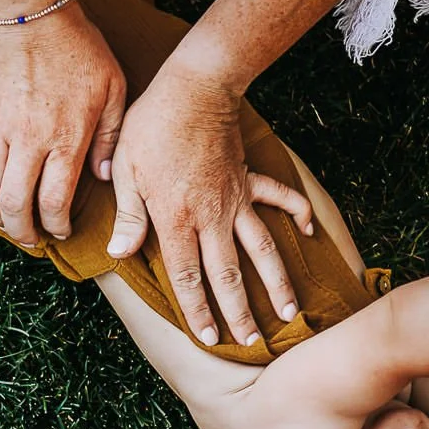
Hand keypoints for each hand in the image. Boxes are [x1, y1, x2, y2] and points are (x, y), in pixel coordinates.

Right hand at [0, 1, 127, 244]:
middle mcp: (29, 141)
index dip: (57, 226)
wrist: (29, 11)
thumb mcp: (113, 89)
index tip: (62, 232)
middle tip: (32, 240)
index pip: (54, 202)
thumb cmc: (78, 48)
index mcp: (65, 139)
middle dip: (24, 232)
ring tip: (9, 225)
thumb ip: (111, 137)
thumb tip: (104, 177)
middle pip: (16, 205)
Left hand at [106, 61, 303, 346]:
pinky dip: (297, 214)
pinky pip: (280, 198)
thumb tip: (121, 253)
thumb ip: (129, 216)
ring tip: (289, 313)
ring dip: (276, 283)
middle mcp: (212, 216)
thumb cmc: (152, 125)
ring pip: (261, 249)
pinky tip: (307, 233)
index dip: (198, 310)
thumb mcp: (126, 170)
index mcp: (177, 219)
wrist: (195, 85)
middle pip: (228, 274)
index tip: (209, 338)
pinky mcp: (250, 177)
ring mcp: (236, 198)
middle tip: (251, 343)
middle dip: (240, 313)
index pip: (188, 277)